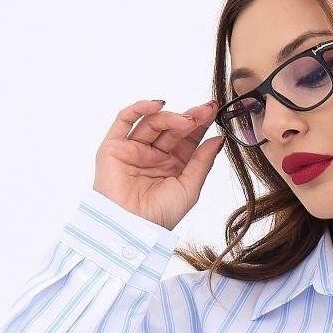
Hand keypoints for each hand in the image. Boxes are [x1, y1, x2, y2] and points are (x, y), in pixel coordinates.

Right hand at [92, 97, 225, 230]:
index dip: (201, 125)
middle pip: (172, 128)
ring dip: (171, 118)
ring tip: (187, 120)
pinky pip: (124, 120)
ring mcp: (133, 149)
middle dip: (190, 118)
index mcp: (172, 166)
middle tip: (205, 110)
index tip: (214, 111)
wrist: (131, 227)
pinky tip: (157, 105)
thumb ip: (203, 162)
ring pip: (152, 123)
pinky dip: (139, 108)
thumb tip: (218, 139)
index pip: (188, 139)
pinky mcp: (114, 146)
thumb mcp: (190, 187)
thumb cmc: (160, 215)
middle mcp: (153, 156)